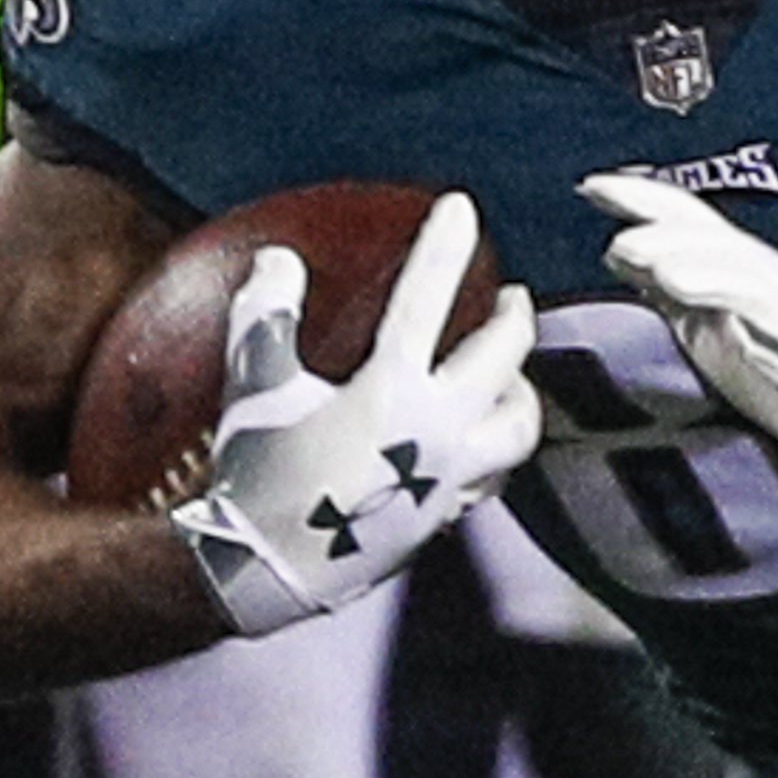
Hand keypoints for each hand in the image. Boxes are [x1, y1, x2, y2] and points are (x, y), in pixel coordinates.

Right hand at [168, 194, 539, 636]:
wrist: (267, 571)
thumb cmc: (256, 476)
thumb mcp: (254, 386)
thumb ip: (266, 315)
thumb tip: (280, 261)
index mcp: (391, 390)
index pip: (425, 298)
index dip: (445, 245)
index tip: (461, 206)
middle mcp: (437, 430)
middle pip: (502, 356)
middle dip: (513, 317)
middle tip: (512, 296)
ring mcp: (450, 476)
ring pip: (520, 424)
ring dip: (522, 387)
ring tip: (512, 370)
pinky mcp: (447, 513)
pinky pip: (497, 474)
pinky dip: (501, 447)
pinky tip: (489, 438)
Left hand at [582, 170, 777, 472]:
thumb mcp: (710, 320)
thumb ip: (671, 287)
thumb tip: (620, 253)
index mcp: (740, 271)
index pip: (690, 223)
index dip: (645, 200)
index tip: (592, 187)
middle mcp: (771, 284)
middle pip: (721, 248)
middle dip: (673, 241)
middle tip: (622, 244)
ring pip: (754, 290)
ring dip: (712, 280)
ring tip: (668, 279)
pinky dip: (769, 342)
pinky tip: (744, 343)